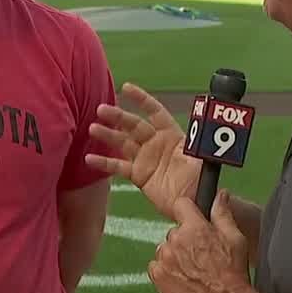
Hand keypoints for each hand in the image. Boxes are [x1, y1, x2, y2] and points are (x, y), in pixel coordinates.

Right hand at [85, 83, 202, 220]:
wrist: (193, 205)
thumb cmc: (202, 180)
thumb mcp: (201, 161)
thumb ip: (194, 148)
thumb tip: (198, 136)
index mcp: (172, 135)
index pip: (155, 112)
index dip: (141, 99)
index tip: (126, 88)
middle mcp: (155, 143)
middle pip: (134, 125)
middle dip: (118, 117)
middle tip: (101, 109)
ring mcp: (145, 159)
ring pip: (123, 143)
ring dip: (108, 135)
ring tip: (93, 129)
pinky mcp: (138, 175)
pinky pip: (118, 166)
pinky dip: (104, 163)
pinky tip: (89, 159)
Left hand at [148, 191, 251, 292]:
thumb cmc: (233, 272)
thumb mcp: (235, 238)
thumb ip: (223, 213)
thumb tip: (220, 195)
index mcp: (195, 228)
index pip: (181, 204)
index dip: (188, 211)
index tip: (193, 220)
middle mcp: (176, 241)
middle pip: (174, 230)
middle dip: (184, 239)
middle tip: (199, 254)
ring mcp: (165, 260)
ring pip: (165, 249)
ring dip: (174, 255)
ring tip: (192, 269)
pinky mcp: (158, 277)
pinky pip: (156, 266)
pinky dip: (165, 270)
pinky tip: (181, 277)